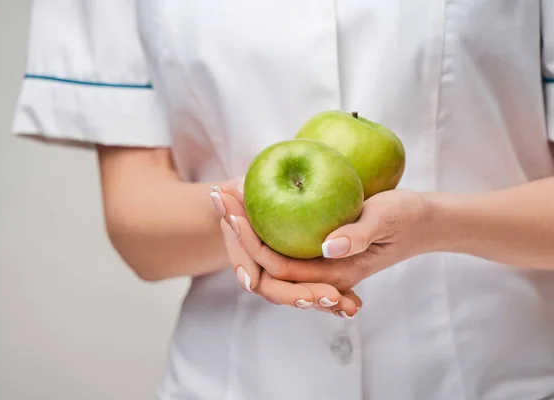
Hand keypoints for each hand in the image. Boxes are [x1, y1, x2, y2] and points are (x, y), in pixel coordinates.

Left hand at [213, 185, 432, 316]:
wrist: (423, 221)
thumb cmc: (407, 219)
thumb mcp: (386, 220)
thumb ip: (359, 235)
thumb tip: (328, 246)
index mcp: (333, 274)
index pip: (278, 267)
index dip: (250, 240)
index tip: (233, 208)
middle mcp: (320, 273)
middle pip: (264, 263)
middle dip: (236, 232)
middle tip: (219, 194)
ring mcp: (317, 261)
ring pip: (268, 252)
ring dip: (244, 225)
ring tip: (225, 192)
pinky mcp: (316, 247)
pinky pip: (281, 239)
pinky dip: (260, 220)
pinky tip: (248, 194)